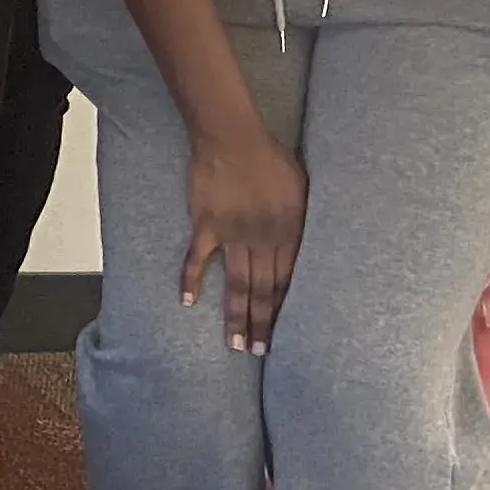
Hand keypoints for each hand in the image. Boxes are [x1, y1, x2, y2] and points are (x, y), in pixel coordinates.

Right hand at [183, 130, 307, 352]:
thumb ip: (301, 220)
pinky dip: (191, 280)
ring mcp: (233, 234)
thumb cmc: (270, 156)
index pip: (288, 281)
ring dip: (235, 316)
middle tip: (258, 352)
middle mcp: (263, 240)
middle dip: (262, 324)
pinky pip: (197, 259)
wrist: (232, 137)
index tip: (283, 334)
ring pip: (237, 284)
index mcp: (289, 232)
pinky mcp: (206, 225)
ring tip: (233, 343)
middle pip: (264, 290)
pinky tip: (187, 302)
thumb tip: (302, 243)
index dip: (284, 310)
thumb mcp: (301, 188)